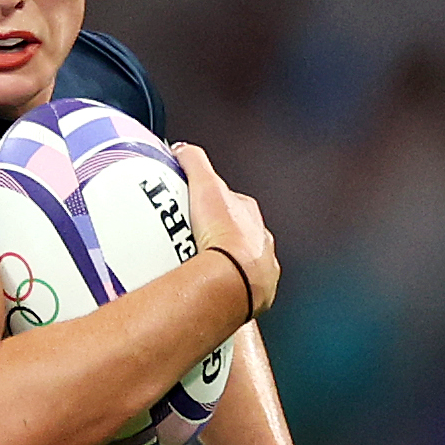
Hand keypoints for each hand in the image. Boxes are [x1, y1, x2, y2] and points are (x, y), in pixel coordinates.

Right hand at [173, 141, 278, 315]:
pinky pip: (237, 291)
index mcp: (250, 217)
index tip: (198, 209)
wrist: (236, 279)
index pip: (233, 204)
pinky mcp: (255, 297)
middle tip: (194, 244)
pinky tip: (207, 294)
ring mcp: (260, 271)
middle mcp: (261, 243)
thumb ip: (194, 162)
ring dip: (225, 267)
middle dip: (221, 237)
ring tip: (200, 274)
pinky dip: (224, 291)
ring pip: (241, 265)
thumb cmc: (225, 234)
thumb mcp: (205, 186)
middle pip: (239, 236)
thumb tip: (182, 148)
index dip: (215, 204)